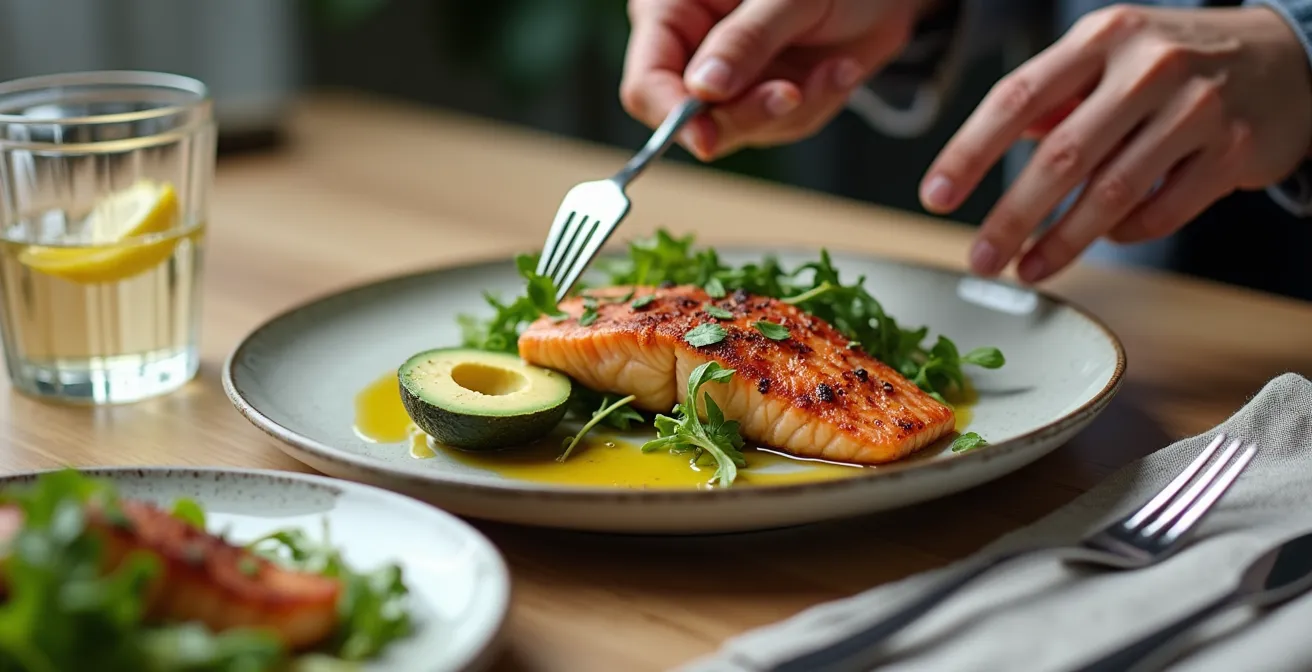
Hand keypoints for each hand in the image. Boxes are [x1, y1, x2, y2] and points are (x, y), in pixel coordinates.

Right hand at [620, 0, 927, 160]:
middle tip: (792, 94)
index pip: (648, 82)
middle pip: (692, 118)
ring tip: (834, 68)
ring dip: (794, 107)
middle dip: (747, 113)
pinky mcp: (765, 97)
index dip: (672, 115)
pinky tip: (840, 70)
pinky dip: (817, 103)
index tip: (706, 138)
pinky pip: (781, 126)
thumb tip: (704, 90)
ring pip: (741, 128)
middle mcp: (693, 50)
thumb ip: (744, 40)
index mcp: (672, 12)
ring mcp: (730, 79)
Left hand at [919, 5, 1311, 282]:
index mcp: (1102, 37)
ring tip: (1027, 269)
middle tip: (981, 258)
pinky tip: (1105, 238)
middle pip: (1061, 155)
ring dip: (1061, 242)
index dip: (969, 152)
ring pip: (1112, 193)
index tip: (935, 196)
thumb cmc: (1174, 62)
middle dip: (1011, 216)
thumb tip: (994, 142)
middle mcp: (1149, 67)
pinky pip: (1162, 211)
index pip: (1016, 98)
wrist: (1286, 56)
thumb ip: (1053, 95)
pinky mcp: (1235, 151)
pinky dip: (1125, 234)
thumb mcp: (1110, 55)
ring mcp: (1198, 108)